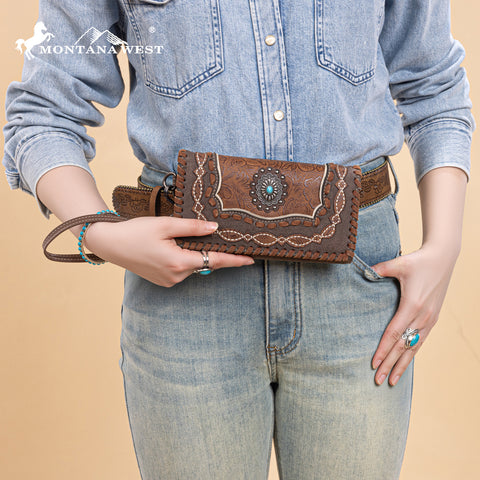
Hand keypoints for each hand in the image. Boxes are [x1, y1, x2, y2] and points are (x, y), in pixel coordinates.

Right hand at [83, 216, 253, 286]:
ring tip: (188, 239)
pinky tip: (178, 248)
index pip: (215, 261)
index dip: (234, 260)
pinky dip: (186, 260)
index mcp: (179, 262)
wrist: (111, 244)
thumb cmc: (136, 232)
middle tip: (227, 242)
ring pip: (194, 266)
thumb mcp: (165, 225)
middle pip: (205, 263)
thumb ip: (192, 228)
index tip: (250, 260)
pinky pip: (183, 270)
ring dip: (197, 255)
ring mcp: (169, 281)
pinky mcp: (163, 281)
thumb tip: (214, 228)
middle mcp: (176, 276)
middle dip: (215, 253)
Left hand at [370, 244, 458, 385]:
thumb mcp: (398, 263)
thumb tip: (364, 271)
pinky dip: (412, 355)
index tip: (373, 364)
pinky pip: (421, 341)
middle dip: (390, 364)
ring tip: (391, 381)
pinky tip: (405, 364)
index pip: (394, 333)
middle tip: (378, 380)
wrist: (442, 258)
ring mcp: (429, 320)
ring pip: (414, 348)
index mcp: (412, 305)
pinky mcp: (432, 319)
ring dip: (402, 365)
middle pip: (403, 346)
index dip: (383, 350)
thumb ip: (380, 269)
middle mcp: (422, 317)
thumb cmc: (418, 261)